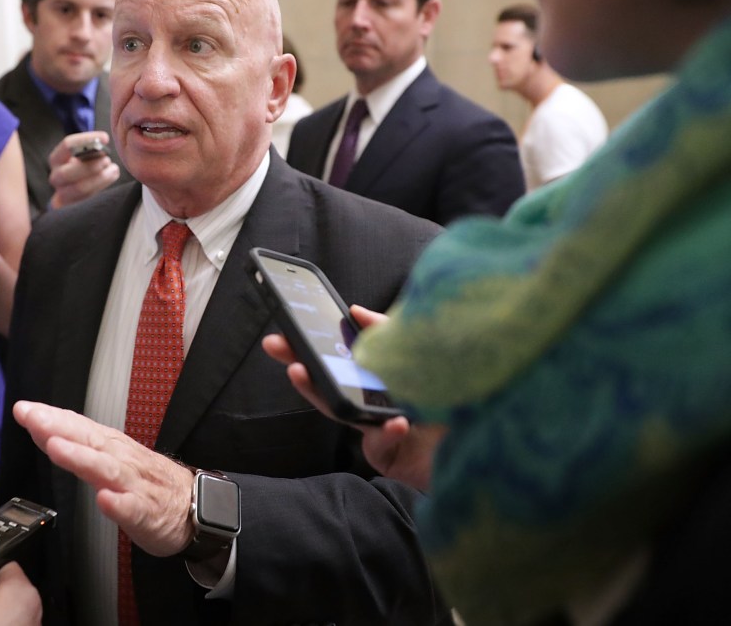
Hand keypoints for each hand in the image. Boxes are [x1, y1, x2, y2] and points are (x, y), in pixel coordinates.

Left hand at [13, 400, 193, 556]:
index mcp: (111, 447)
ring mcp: (135, 485)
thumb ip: (81, 446)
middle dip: (59, 429)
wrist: (196, 504)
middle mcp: (121, 460)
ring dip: (81, 458)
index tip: (23, 409)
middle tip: (33, 419)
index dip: (50, 418)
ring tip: (57, 449)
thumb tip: (45, 431)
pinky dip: (118, 504)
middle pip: (88, 441)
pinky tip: (104, 501)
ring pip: (106, 469)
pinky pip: (133, 508)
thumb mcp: (113, 458)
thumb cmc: (149, 481)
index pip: (78, 427)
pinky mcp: (148, 512)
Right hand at [47, 131, 119, 209]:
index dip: (86, 140)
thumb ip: (89, 150)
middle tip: (107, 160)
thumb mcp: (81, 156)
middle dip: (90, 166)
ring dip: (100, 178)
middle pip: (67, 172)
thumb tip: (102, 142)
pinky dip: (102, 187)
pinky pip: (87, 199)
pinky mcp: (72, 207)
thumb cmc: (82, 167)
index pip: (67, 145)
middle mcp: (55, 177)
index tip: (105, 138)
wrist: (74, 190)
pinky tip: (111, 177)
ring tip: (113, 169)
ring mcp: (62, 194)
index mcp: (56, 159)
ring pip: (80, 188)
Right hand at [263, 305, 444, 491]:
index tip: (290, 327)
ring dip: (320, 392)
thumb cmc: (461, 400)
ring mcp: (378, 431)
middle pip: (329, 384)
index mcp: (381, 380)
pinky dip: (386, 433)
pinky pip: (379, 444)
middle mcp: (375, 404)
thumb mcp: (428, 356)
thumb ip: (393, 333)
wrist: (491, 440)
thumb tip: (356, 311)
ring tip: (304, 372)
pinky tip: (398, 422)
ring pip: (340, 413)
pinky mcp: (389, 457)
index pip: (341, 360)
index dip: (313, 344)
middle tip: (277, 346)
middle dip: (299, 363)